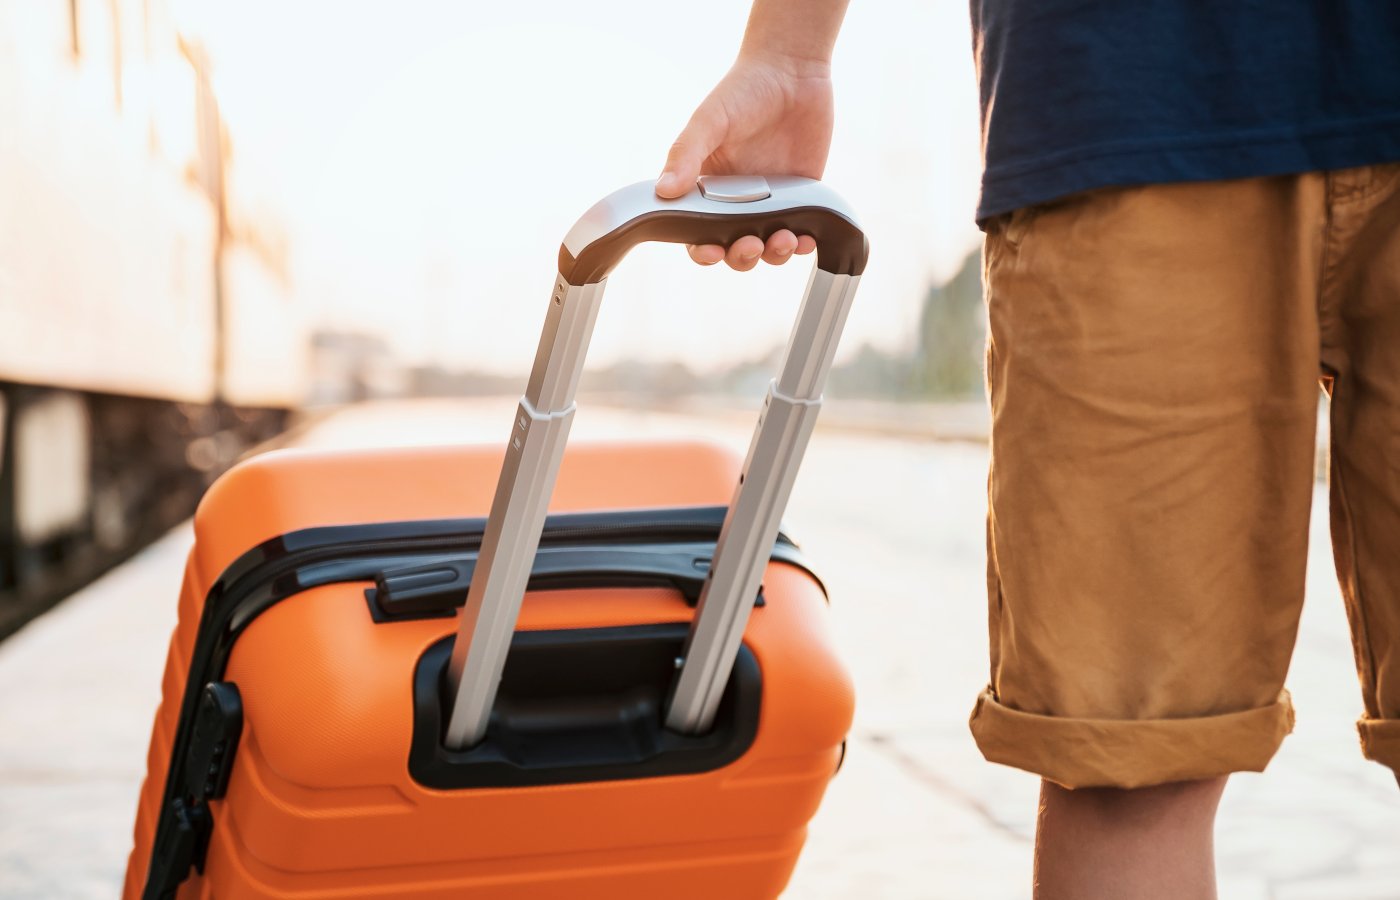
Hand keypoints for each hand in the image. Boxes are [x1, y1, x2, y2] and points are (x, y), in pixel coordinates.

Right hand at [655, 55, 833, 270]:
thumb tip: (664, 190)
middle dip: (741, 256)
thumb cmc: (743, 90)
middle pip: (733, 248)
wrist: (793, 70)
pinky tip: (804, 239)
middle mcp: (737, 200)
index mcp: (707, 187)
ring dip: (773, 254)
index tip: (710, 250)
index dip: (702, 250)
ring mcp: (771, 201)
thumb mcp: (709, 120)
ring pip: (767, 247)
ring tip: (782, 239)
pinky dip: (802, 243)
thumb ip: (686, 154)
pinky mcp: (803, 197)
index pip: (698, 233)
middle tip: (750, 244)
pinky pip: (801, 231)